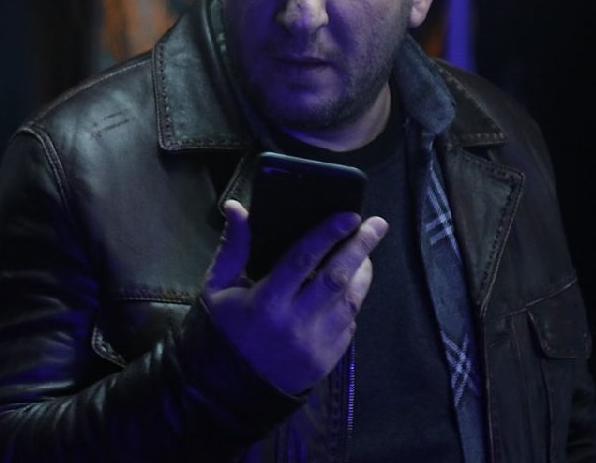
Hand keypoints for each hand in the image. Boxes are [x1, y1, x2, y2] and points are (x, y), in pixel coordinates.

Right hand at [202, 199, 387, 394]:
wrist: (230, 388)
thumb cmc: (223, 330)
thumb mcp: (217, 288)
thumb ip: (233, 248)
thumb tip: (237, 207)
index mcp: (266, 301)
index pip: (303, 259)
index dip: (328, 234)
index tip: (351, 215)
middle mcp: (295, 321)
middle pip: (337, 277)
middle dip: (361, 247)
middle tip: (377, 225)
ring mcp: (316, 343)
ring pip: (350, 300)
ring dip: (363, 273)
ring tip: (366, 252)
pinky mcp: (328, 358)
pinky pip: (348, 323)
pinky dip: (351, 301)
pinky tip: (350, 287)